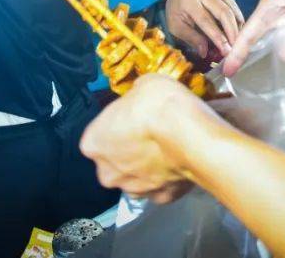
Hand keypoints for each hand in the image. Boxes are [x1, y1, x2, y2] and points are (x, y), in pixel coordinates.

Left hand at [80, 74, 218, 202]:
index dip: (116, 125)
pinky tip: (180, 162)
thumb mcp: (143, 85)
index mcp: (93, 143)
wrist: (191, 134)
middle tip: (150, 134)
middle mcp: (108, 172)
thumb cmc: (158, 105)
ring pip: (136, 178)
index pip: (98, 135)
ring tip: (169, 149)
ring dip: (147, 167)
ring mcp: (133, 189)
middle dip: (128, 152)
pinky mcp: (160, 199)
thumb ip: (135, 99)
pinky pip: (161, 187)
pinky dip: (168, 177)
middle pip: (114, 162)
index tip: (133, 118)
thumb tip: (140, 98)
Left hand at [165, 0, 243, 59]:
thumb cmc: (176, 9)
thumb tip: (204, 53)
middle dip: (232, 32)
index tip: (226, 51)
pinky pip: (234, 7)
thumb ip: (190, 38)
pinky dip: (238, 20)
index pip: (206, 20)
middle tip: (236, 48)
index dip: (218, 37)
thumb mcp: (176, 25)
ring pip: (231, 10)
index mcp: (190, 2)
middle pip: (223, 13)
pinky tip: (239, 32)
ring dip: (237, 27)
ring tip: (238, 43)